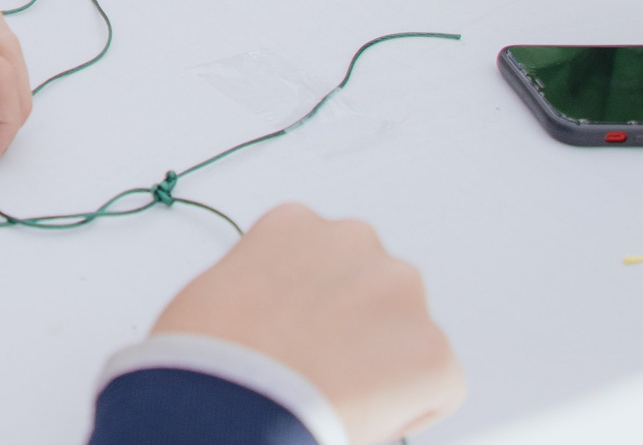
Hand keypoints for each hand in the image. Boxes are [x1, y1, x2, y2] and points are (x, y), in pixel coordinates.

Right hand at [151, 204, 463, 444]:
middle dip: (356, 328)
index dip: (314, 309)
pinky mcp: (433, 350)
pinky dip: (409, 408)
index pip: (324, 259)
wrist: (230, 399)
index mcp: (295, 224)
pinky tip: (364, 418)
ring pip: (407, 334)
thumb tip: (276, 327)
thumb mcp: (217, 295)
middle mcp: (355, 241)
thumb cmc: (207, 357)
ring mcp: (399, 292)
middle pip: (373, 289)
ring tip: (339, 396)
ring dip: (384, 361)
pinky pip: (435, 386)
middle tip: (323, 371)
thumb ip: (262, 291)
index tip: (300, 337)